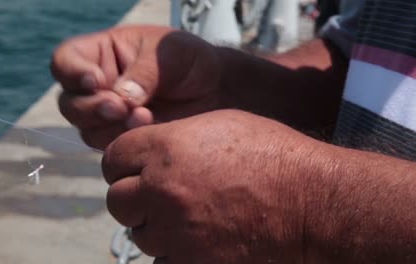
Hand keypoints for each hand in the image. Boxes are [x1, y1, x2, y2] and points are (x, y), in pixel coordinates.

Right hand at [51, 25, 221, 148]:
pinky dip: (125, 140)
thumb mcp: (170, 55)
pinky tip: (150, 128)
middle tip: (120, 107)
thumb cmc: (190, 61)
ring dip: (111, 127)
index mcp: (101, 54)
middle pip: (69, 103)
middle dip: (92, 108)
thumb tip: (121, 98)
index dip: (72, 73)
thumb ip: (144, 73)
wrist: (215, 91)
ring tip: (145, 116)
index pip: (66, 61)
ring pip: (87, 129)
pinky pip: (110, 146)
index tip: (96, 81)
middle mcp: (98, 87)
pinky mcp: (123, 137)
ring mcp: (108, 115)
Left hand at [103, 110, 322, 263]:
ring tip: (190, 218)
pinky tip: (201, 240)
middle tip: (162, 197)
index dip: (126, 164)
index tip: (139, 169)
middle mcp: (161, 192)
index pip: (113, 159)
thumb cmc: (272, 157)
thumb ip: (174, 139)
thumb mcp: (220, 126)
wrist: (311, 204)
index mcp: (165, 150)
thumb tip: (150, 155)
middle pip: (118, 200)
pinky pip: (162, 261)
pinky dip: (175, 253)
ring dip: (157, 227)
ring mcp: (175, 233)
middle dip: (136, 198)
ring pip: (140, 234)